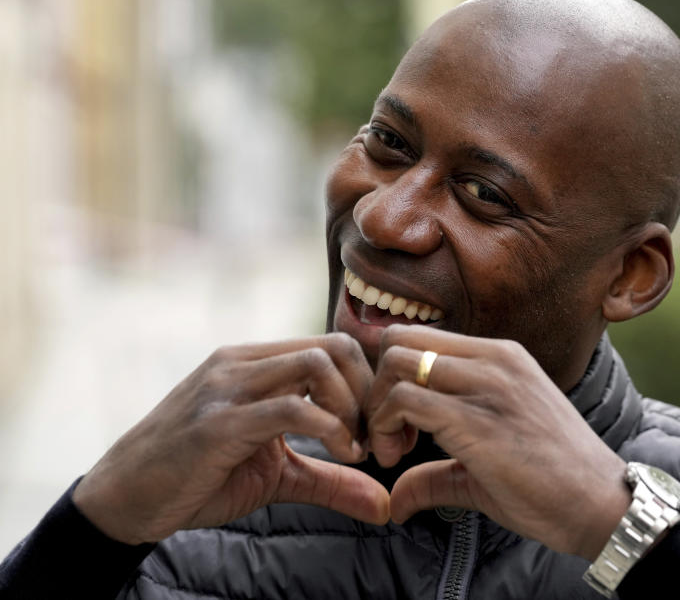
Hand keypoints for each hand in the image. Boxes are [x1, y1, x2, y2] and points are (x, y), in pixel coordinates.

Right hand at [73, 334, 389, 544]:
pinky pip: (292, 407)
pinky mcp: (220, 422)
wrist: (125, 498)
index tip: (376, 430)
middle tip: (375, 438)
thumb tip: (384, 505)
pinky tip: (343, 454)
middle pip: (334, 346)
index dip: (367, 385)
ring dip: (352, 407)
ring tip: (356, 448)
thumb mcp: (276, 474)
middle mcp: (242, 362)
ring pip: (317, 363)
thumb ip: (331, 479)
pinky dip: (332, 429)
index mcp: (255, 363)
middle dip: (368, 393)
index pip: (333, 345)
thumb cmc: (198, 477)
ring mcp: (228, 386)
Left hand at [365, 325, 629, 559]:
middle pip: (400, 339)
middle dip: (377, 386)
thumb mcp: (491, 460)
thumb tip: (395, 501)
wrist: (601, 505)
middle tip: (390, 435)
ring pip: (397, 362)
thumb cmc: (555, 482)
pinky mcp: (477, 420)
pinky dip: (386, 428)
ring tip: (394, 451)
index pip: (421, 337)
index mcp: (502, 357)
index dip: (394, 377)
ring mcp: (488, 385)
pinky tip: (399, 460)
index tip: (401, 425)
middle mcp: (494, 359)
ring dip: (379, 408)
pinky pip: (406, 400)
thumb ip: (437, 472)